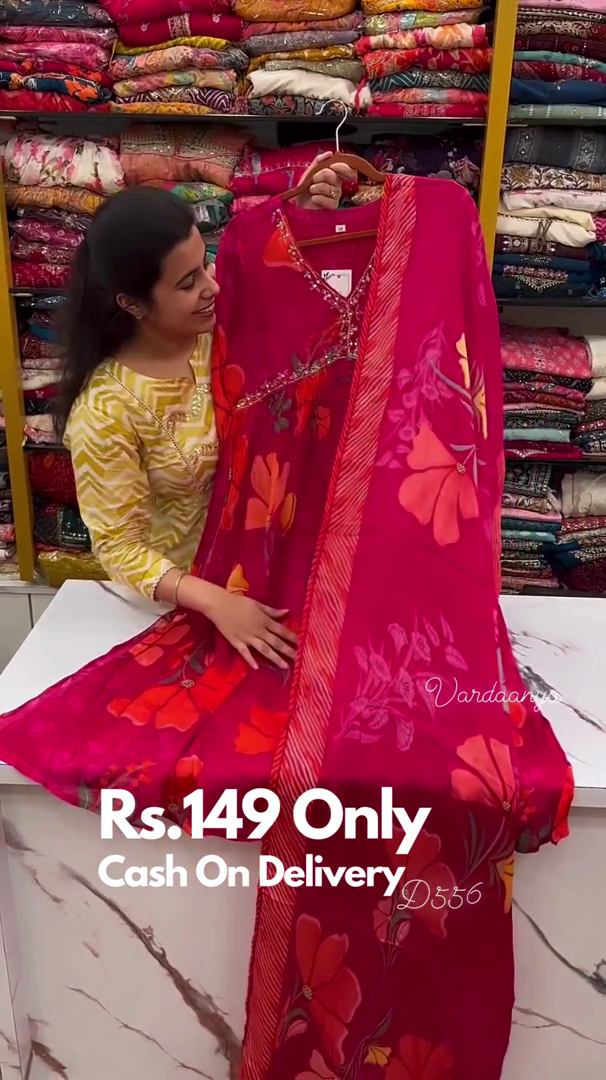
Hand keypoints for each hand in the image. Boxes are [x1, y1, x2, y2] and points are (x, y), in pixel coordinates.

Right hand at [180, 577, 296, 670]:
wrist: (220, 604)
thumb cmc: (239, 602)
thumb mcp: (258, 604)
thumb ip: (272, 611)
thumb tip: (287, 612)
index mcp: (264, 620)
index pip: (282, 630)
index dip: (292, 638)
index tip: (302, 644)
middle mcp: (258, 630)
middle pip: (276, 642)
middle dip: (288, 651)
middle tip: (299, 660)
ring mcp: (247, 637)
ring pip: (264, 649)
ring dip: (275, 658)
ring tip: (285, 666)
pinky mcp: (236, 642)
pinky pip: (244, 652)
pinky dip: (250, 659)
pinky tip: (257, 667)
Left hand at [296, 152, 356, 210]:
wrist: (299, 200)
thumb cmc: (306, 185)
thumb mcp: (311, 169)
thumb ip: (320, 160)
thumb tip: (330, 153)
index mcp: (335, 175)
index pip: (347, 170)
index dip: (342, 167)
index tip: (332, 166)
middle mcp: (338, 185)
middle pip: (335, 177)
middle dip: (321, 175)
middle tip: (313, 179)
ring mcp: (336, 196)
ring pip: (330, 188)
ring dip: (316, 188)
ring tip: (311, 190)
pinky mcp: (333, 206)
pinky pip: (328, 200)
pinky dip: (318, 198)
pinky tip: (314, 198)